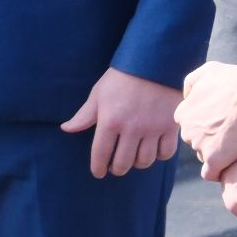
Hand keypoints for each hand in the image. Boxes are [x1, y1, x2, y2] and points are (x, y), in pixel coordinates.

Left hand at [63, 68, 184, 179]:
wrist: (154, 64)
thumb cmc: (122, 79)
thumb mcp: (98, 94)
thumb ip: (84, 116)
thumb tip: (66, 129)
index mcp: (110, 121)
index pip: (101, 154)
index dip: (98, 167)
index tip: (98, 173)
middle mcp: (132, 129)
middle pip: (123, 162)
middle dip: (117, 168)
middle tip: (115, 167)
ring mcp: (153, 129)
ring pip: (145, 161)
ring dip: (137, 163)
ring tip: (132, 158)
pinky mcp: (171, 127)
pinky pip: (166, 153)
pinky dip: (159, 156)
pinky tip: (153, 151)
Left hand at [177, 59, 236, 169]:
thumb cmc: (234, 80)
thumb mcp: (206, 72)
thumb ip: (192, 83)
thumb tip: (188, 96)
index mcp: (183, 113)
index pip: (189, 125)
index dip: (205, 125)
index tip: (220, 124)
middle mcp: (187, 130)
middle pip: (196, 141)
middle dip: (210, 140)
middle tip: (231, 135)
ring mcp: (199, 145)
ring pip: (205, 155)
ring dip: (218, 153)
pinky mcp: (215, 158)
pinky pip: (211, 173)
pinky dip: (219, 171)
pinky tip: (230, 165)